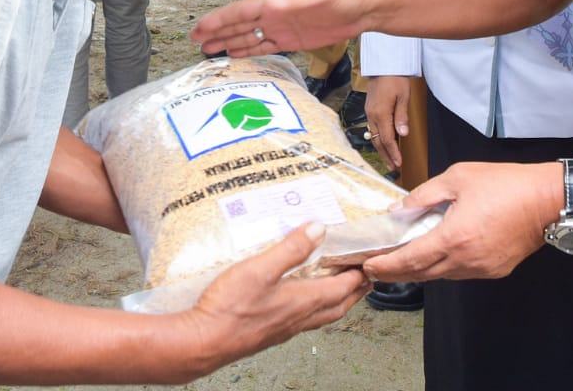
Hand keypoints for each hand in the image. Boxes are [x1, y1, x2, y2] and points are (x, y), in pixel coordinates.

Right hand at [184, 224, 368, 373]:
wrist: (205, 341)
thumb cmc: (230, 308)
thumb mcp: (260, 268)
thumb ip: (291, 249)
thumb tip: (319, 230)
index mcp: (303, 301)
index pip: (342, 288)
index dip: (357, 274)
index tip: (367, 262)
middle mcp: (299, 318)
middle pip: (338, 306)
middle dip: (355, 291)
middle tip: (363, 278)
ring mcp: (286, 329)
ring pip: (323, 316)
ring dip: (337, 301)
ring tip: (339, 289)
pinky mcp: (271, 334)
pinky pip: (305, 321)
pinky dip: (315, 309)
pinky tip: (302, 304)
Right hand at [192, 0, 365, 56]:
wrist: (359, 8)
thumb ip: (292, 1)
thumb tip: (271, 4)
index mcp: (273, 0)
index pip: (239, 11)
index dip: (218, 20)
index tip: (199, 28)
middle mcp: (272, 13)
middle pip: (238, 24)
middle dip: (216, 31)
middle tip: (194, 40)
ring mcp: (281, 27)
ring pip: (248, 36)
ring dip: (228, 42)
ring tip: (207, 50)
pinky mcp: (292, 40)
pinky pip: (264, 47)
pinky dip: (248, 50)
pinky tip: (235, 54)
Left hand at [362, 162, 561, 282]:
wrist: (547, 200)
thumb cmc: (505, 184)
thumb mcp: (457, 178)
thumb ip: (424, 195)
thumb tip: (399, 209)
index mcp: (454, 237)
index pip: (410, 260)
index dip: (386, 265)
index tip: (368, 265)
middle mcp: (466, 260)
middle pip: (422, 274)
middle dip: (395, 272)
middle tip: (375, 267)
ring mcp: (482, 269)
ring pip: (441, 275)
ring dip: (419, 270)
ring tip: (399, 260)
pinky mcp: (495, 270)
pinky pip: (460, 273)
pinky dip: (442, 266)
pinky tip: (434, 254)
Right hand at [365, 77, 411, 171]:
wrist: (384, 65)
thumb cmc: (395, 79)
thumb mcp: (403, 97)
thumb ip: (402, 117)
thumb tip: (402, 135)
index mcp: (381, 114)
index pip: (387, 139)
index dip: (393, 153)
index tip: (398, 163)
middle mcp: (372, 115)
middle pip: (378, 141)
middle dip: (386, 155)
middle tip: (394, 168)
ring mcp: (369, 112)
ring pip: (374, 136)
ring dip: (382, 149)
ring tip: (390, 159)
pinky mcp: (370, 109)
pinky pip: (373, 128)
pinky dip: (379, 139)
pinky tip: (385, 142)